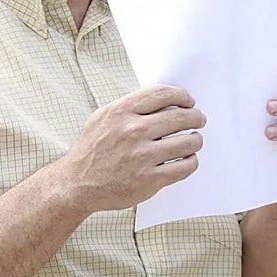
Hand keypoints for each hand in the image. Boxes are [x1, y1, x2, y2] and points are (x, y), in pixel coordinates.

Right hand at [61, 84, 204, 213]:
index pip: (162, 94)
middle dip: (196, 117)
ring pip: (188, 142)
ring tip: (194, 140)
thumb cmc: (92, 150)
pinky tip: (187, 159)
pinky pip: (184, 167)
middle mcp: (133, 131)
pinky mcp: (150, 179)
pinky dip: (191, 161)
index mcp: (121, 111)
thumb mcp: (103, 117)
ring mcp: (142, 156)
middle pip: (180, 117)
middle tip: (199, 120)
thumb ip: (129, 107)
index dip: (182, 95)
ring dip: (196, 140)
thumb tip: (161, 100)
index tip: (189, 101)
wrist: (78, 183)